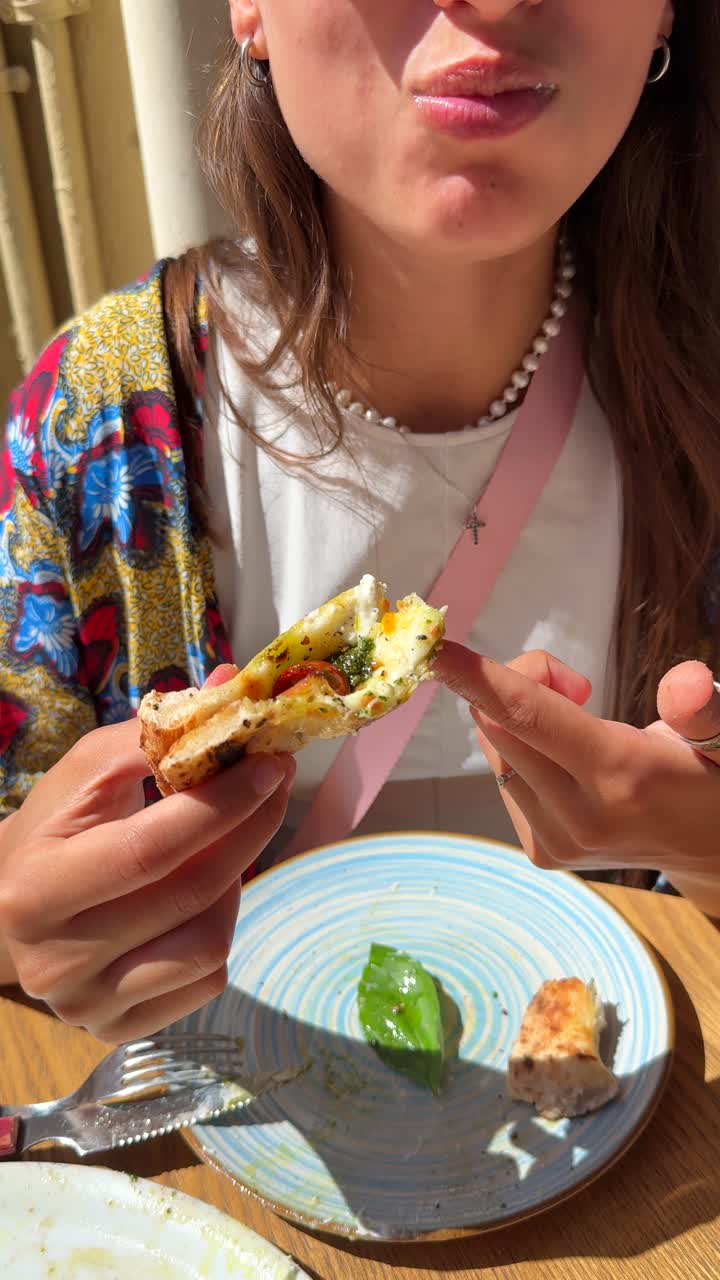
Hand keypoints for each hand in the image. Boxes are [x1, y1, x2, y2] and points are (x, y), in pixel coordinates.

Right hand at [0, 664, 294, 1039]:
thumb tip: (233, 686)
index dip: (219, 804)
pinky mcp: (119, 1031)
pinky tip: (204, 897)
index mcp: (36, 888)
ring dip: (235, 883)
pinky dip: (222, 929)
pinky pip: (207, 980)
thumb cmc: (54, 830)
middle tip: (275, 783)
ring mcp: (88, 1004)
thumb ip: (153, 735)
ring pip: (207, 944)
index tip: (269, 762)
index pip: (147, 850)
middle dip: (249, 829)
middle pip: (187, 894)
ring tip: (225, 846)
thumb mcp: (82, 774)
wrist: (9, 910)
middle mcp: (56, 960)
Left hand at [434, 642, 719, 910]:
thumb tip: (686, 682)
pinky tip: (567, 765)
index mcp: (620, 774)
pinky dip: (523, 753)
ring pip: (497, 748)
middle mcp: (577, 814)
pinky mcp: (540, 851)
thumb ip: (700, 707)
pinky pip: (504, 775)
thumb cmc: (707, 775)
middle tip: (576, 686)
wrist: (706, 848)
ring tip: (581, 730)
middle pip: (501, 722)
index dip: (478, 678)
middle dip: (523, 682)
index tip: (435, 651)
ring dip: (521, 721)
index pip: (529, 715)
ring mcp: (554, 839)